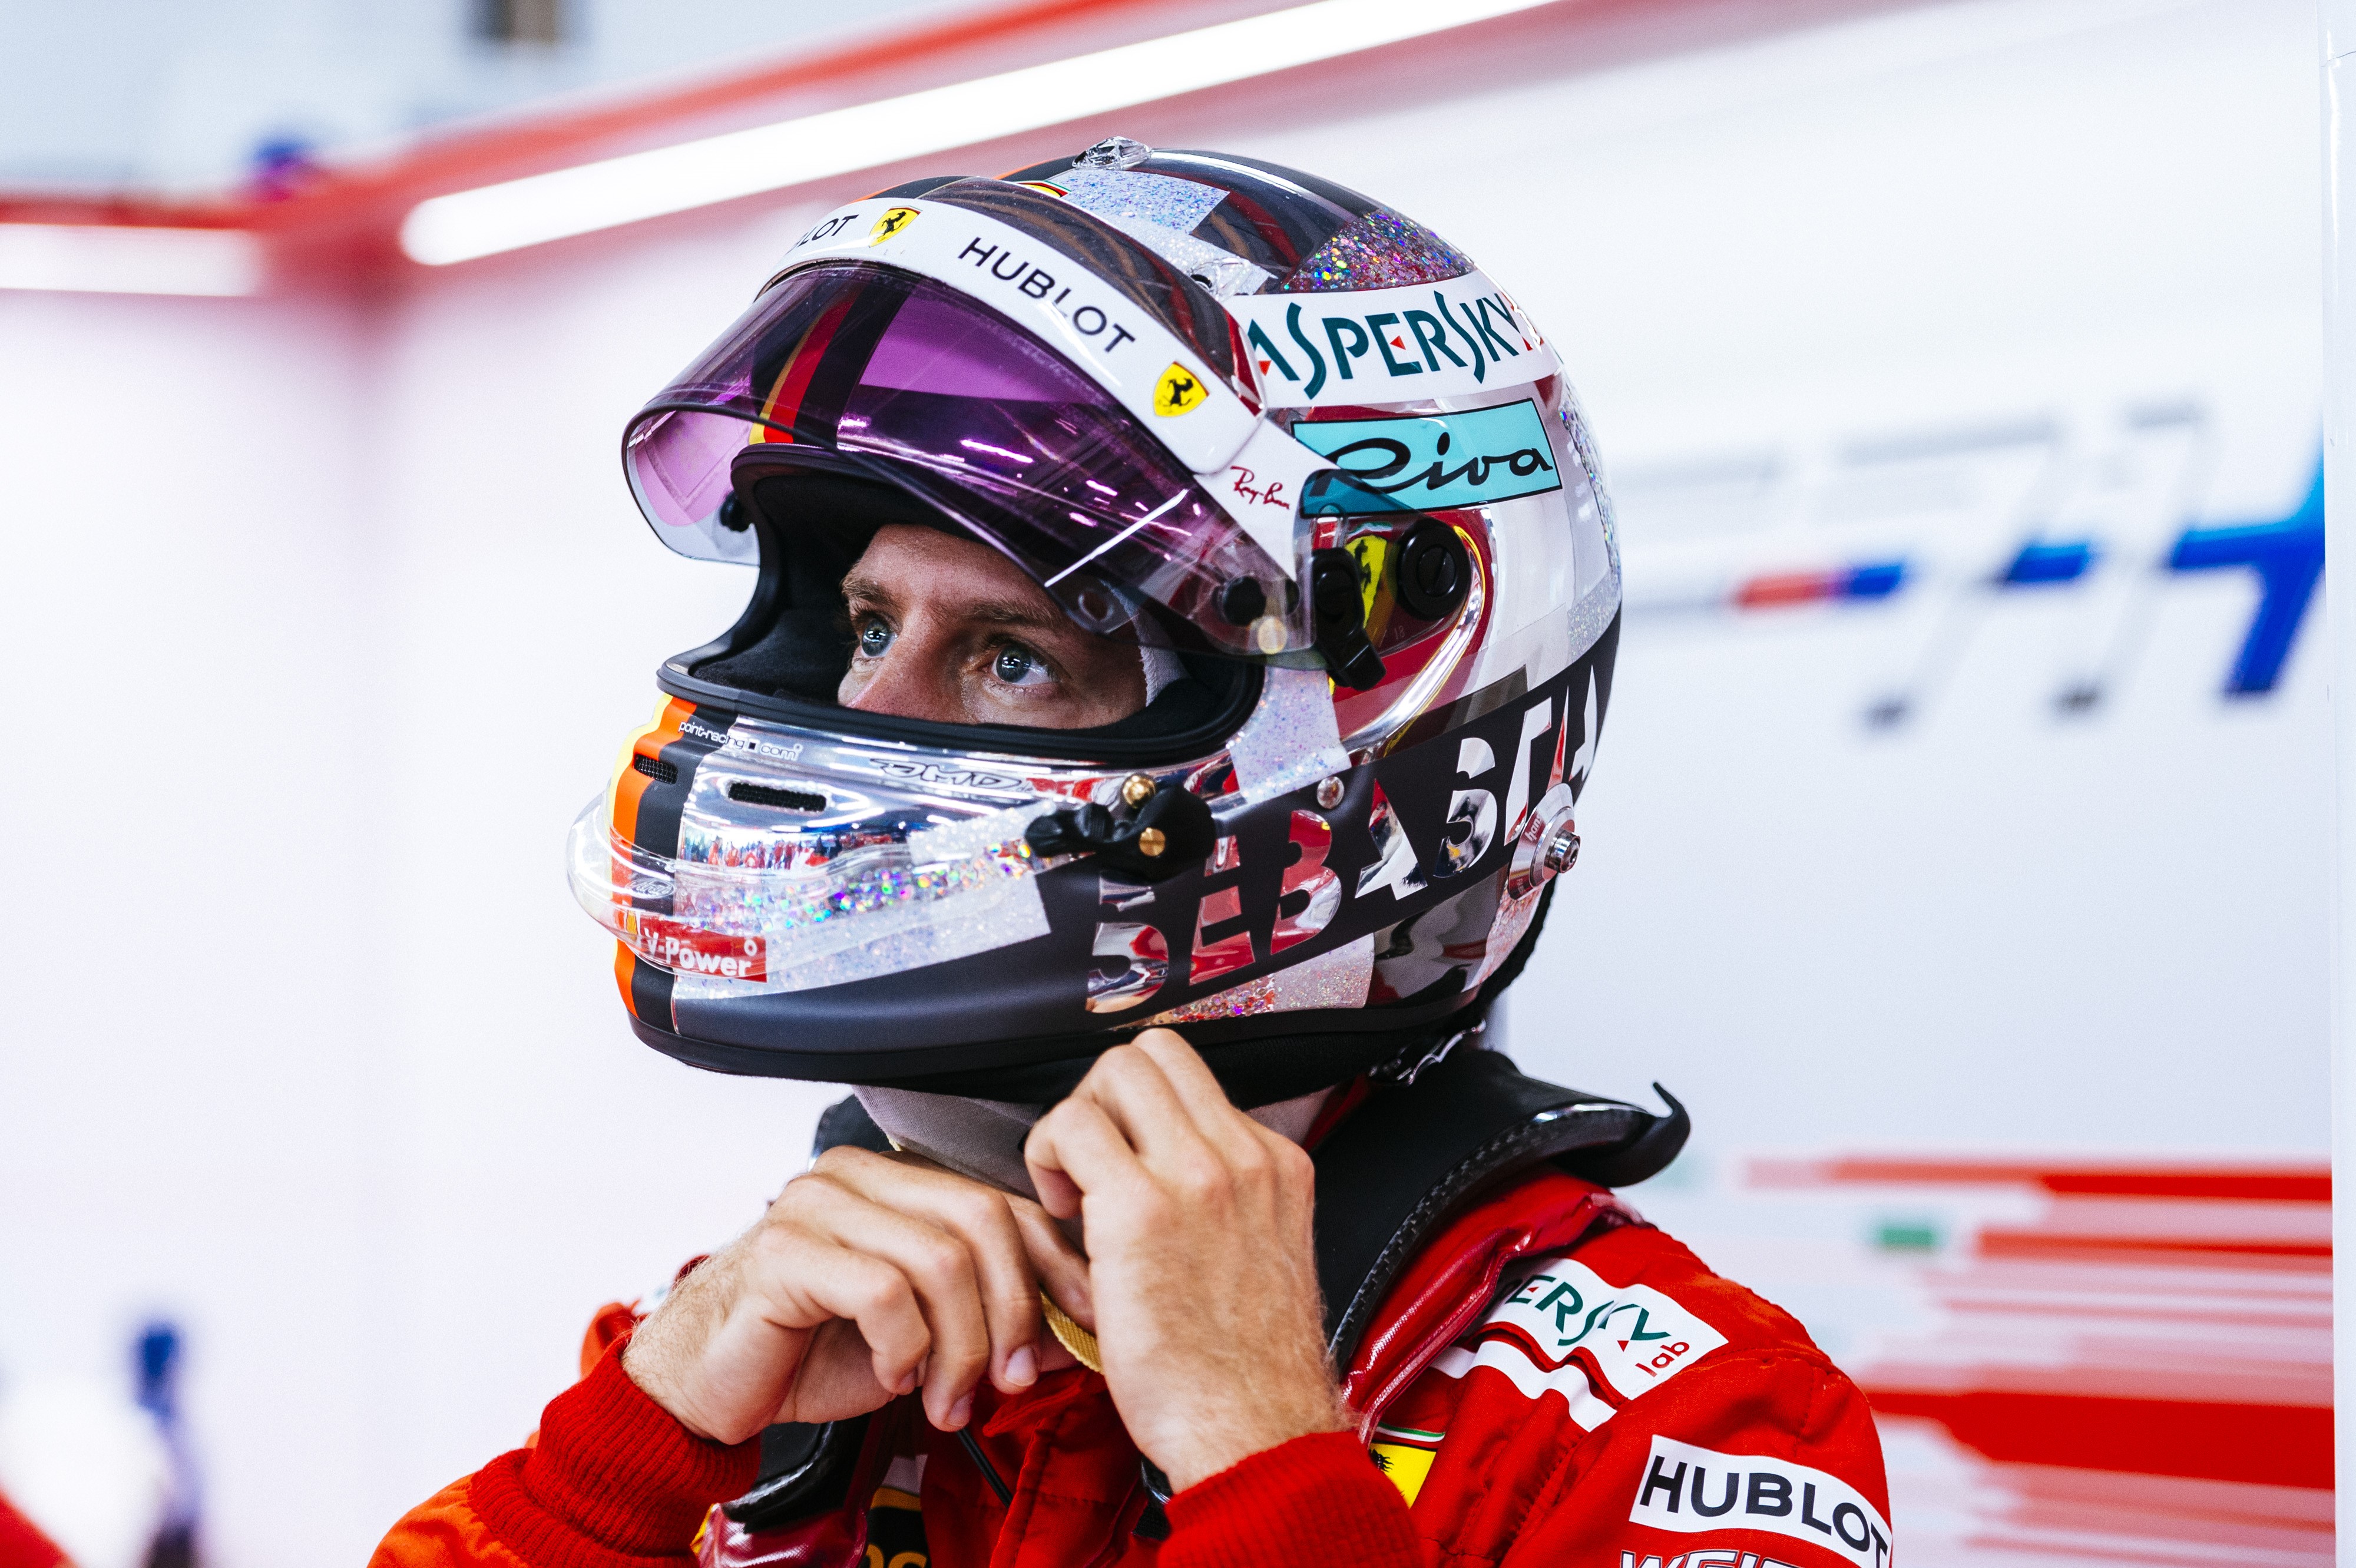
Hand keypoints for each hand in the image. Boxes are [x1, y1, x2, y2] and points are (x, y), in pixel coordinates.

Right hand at [622, 1148, 1091, 1444]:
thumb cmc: (808, 1351)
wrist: (708, 1385)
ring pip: (940, 1259)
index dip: (1056, 1264)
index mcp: (896, 1182)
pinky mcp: (785, 1252)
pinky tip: (893, 1376)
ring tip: (948, 1398)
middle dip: (1014, 1309)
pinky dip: (905, 1348)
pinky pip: (883, 1292)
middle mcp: (858, 1178)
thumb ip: (988, 1320)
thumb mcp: (922, 1338)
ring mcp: (817, 1207)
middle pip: (981, 1219)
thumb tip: (1068, 1332)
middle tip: (1010, 1377)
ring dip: (961, 1347)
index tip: (1086, 1321)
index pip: (1004, 1203)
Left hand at [1024, 1029, 1348, 1491]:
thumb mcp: (1262, 1259)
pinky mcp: (1141, 1208)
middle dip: (1105, 1098)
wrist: (1257, 1433)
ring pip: (1113, 1071)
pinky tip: (1062, 1215)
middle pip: (1153, 1053)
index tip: (1125, 1159)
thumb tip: (1164, 1175)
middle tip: (1092, 1165)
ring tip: (1074, 1190)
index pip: (1194, 1079)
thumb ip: (1225, 1204)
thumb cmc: (1245, 1373)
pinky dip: (1049, 1159)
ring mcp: (1196, 1175)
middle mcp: (1242, 1158)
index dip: (1143, 1112)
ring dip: (1077, 1122)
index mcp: (1274, 1166)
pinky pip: (1070, 1127)